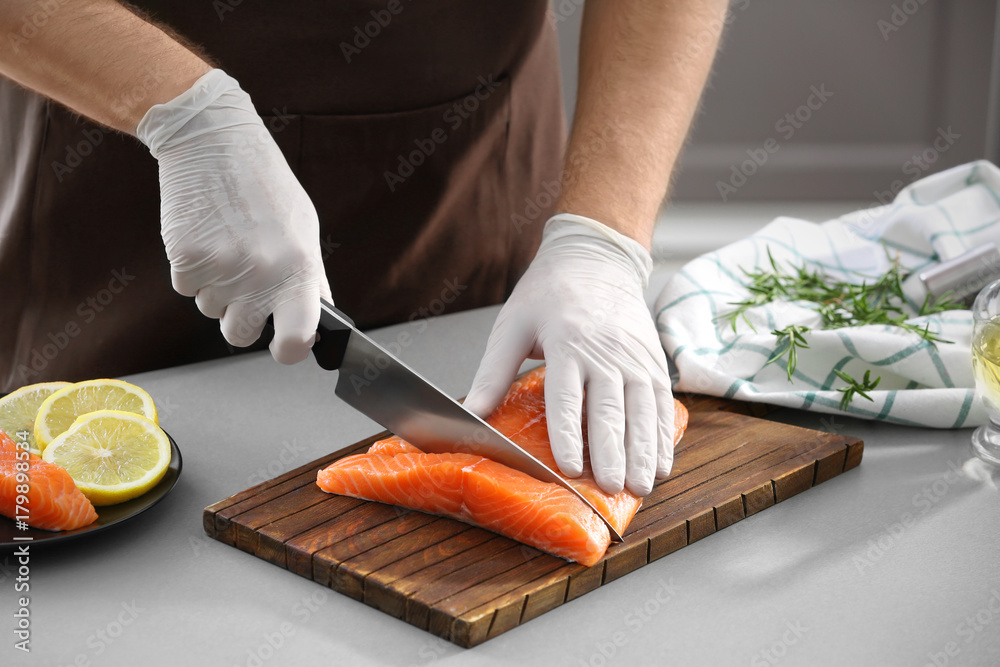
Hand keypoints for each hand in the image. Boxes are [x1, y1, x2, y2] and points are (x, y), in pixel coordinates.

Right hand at [136, 69, 331, 363]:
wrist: (213, 141)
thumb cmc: (265, 187)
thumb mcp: (303, 230)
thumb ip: (308, 280)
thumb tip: (315, 326)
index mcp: (298, 269)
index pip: (297, 339)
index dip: (290, 350)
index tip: (286, 346)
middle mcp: (260, 275)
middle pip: (240, 336)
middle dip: (241, 318)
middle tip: (245, 282)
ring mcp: (220, 270)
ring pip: (211, 310)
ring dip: (217, 289)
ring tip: (227, 243)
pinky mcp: (184, 258)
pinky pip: (186, 288)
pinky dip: (193, 270)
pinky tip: (205, 235)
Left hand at [464, 214, 673, 495]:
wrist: (596, 258)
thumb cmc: (548, 293)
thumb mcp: (512, 325)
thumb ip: (493, 372)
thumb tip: (470, 413)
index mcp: (567, 342)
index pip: (568, 397)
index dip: (569, 435)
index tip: (570, 469)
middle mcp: (607, 352)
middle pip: (611, 410)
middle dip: (613, 453)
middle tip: (612, 488)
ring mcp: (636, 358)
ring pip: (643, 411)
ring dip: (644, 452)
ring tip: (641, 486)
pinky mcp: (654, 362)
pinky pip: (662, 404)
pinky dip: (663, 436)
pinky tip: (661, 464)